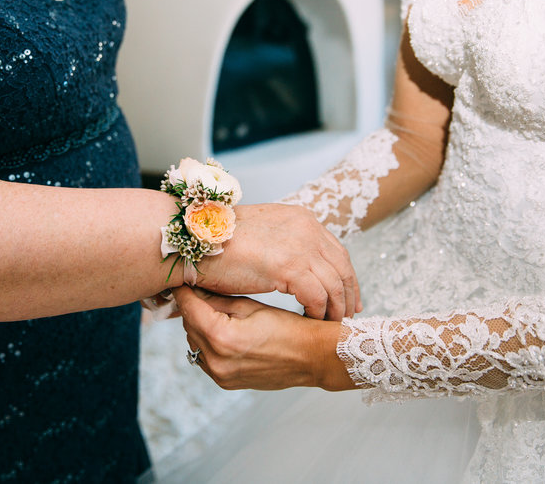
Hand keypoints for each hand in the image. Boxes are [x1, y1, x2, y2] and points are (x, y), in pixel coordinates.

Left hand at [173, 286, 351, 390]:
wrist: (312, 357)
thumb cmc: (288, 328)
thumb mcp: (251, 307)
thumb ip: (219, 301)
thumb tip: (195, 290)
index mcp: (222, 338)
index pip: (190, 309)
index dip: (183, 292)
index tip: (180, 281)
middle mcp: (217, 361)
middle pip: (189, 327)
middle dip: (192, 309)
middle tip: (198, 292)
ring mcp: (221, 376)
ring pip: (195, 343)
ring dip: (199, 326)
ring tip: (213, 310)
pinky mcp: (226, 383)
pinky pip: (205, 359)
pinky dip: (208, 344)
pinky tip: (223, 331)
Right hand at [197, 203, 360, 319]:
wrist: (196, 239)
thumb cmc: (219, 241)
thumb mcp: (263, 235)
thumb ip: (284, 245)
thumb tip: (294, 267)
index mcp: (302, 219)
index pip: (336, 251)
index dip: (345, 276)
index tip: (348, 297)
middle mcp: (307, 228)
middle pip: (343, 266)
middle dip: (348, 294)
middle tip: (347, 316)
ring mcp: (300, 246)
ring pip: (335, 284)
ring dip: (335, 308)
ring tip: (331, 325)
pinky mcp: (290, 265)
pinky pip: (318, 296)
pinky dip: (318, 312)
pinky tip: (311, 321)